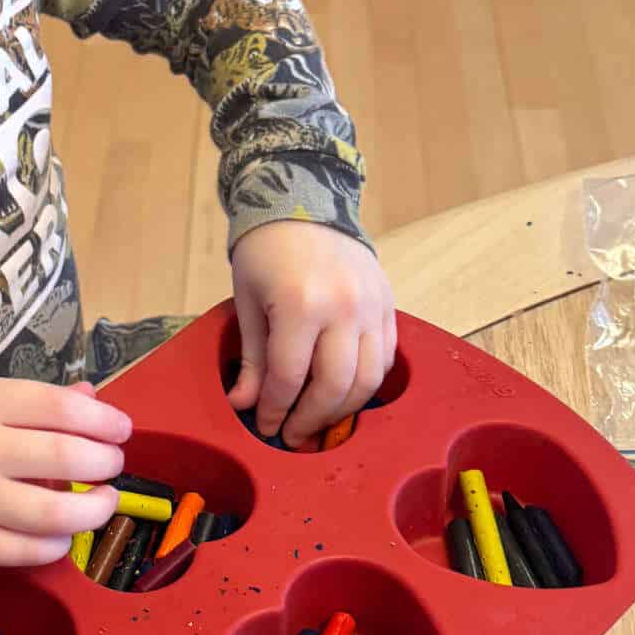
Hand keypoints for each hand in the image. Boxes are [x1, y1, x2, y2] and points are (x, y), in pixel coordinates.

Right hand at [0, 377, 127, 566]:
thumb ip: (32, 399)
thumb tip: (91, 398)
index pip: (60, 407)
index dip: (104, 419)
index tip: (122, 429)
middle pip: (65, 457)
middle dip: (105, 463)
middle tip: (112, 465)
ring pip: (54, 512)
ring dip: (94, 509)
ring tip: (103, 502)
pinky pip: (26, 550)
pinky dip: (57, 543)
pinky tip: (63, 533)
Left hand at [226, 221, 396, 447]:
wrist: (306, 200)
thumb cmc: (266, 252)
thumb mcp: (247, 301)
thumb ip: (253, 358)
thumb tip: (245, 404)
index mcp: (300, 304)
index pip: (290, 378)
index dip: (275, 410)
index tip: (265, 425)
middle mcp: (344, 308)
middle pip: (333, 386)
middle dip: (310, 419)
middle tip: (293, 434)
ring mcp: (373, 307)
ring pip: (367, 380)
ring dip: (342, 410)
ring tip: (318, 420)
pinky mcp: (389, 305)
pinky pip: (385, 359)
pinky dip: (366, 384)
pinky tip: (344, 392)